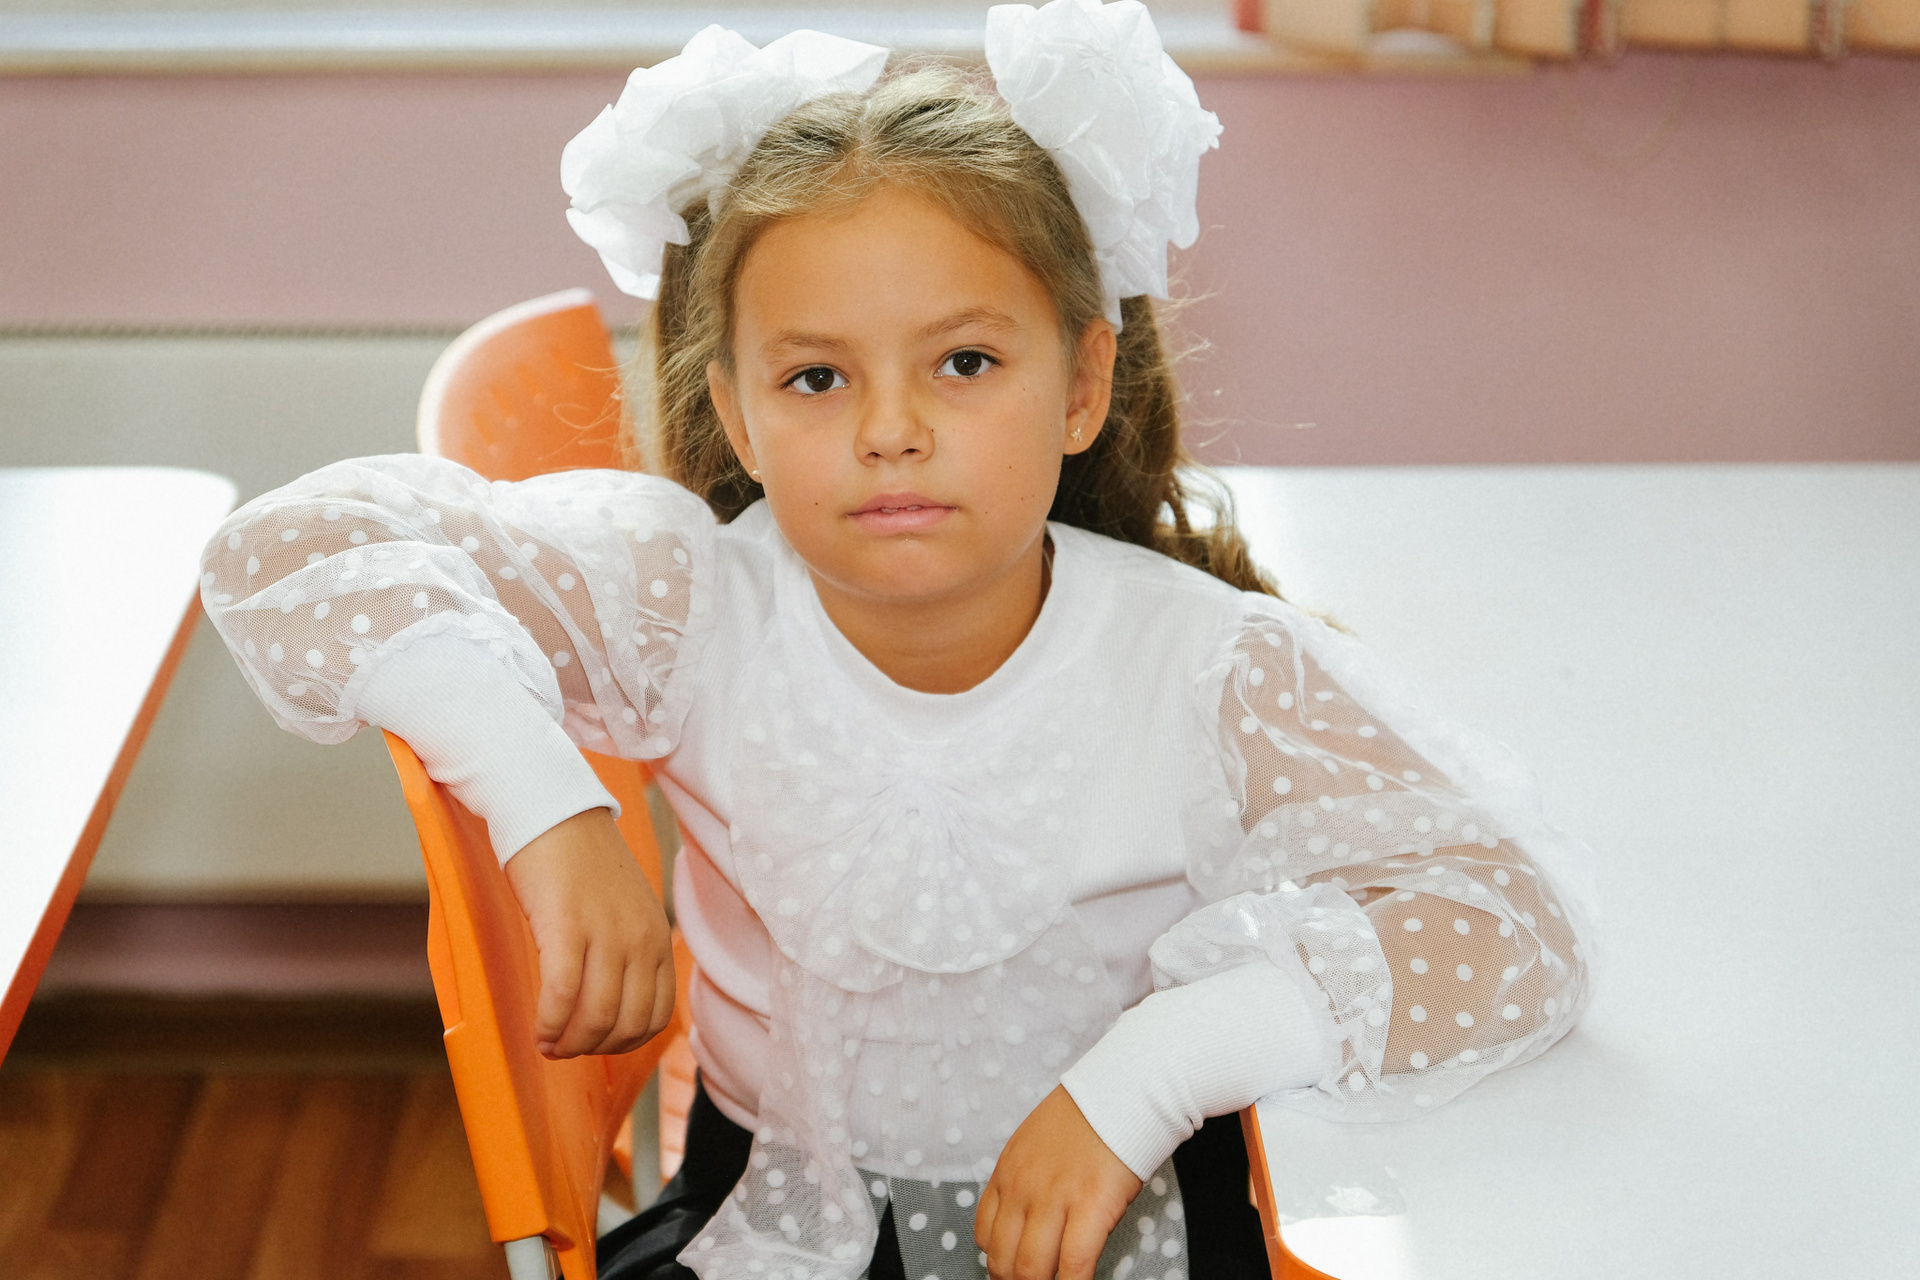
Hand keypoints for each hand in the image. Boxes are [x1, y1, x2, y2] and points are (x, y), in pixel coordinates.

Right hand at [502, 807, 674, 1057]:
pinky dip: (550, 1023)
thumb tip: (614, 1007)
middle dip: (595, 1049)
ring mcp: (607, 933)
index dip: (626, 1043)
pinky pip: (563, 995)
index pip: (658, 1016)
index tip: (598, 1045)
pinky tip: (539, 1029)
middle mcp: (640, 939)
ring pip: (597, 1017)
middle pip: (627, 1024)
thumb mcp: (627, 909)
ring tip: (550, 1043)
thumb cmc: (582, 865)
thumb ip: (630, 951)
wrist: (554, 814)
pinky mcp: (567, 927)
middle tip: (566, 1049)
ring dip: (570, 1043)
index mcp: (658, 937)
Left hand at [976, 1086, 1142, 1279]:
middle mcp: (1023, 1189)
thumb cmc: (1086, 1117)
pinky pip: (1074, 1264)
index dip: (996, 1261)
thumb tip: (1026, 1220)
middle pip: (1003, 1258)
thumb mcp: (1033, 1143)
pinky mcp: (1091, 1206)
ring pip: (1032, 1268)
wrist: (1120, 1091)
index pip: (984, 1234)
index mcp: (1007, 1172)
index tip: (1011, 1270)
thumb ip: (1023, 1180)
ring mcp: (1055, 1198)